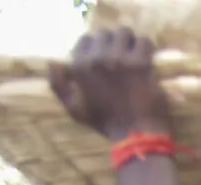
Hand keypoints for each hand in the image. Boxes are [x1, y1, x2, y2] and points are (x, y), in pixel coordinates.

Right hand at [49, 29, 170, 142]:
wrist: (135, 136)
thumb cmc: (105, 123)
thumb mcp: (73, 108)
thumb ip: (57, 84)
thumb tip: (53, 61)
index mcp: (79, 66)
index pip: (86, 39)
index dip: (98, 47)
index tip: (107, 57)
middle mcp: (97, 59)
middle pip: (106, 34)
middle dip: (115, 43)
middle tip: (123, 56)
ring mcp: (119, 60)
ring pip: (125, 33)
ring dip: (131, 42)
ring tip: (135, 55)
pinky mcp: (141, 64)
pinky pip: (145, 42)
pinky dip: (147, 48)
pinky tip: (147, 60)